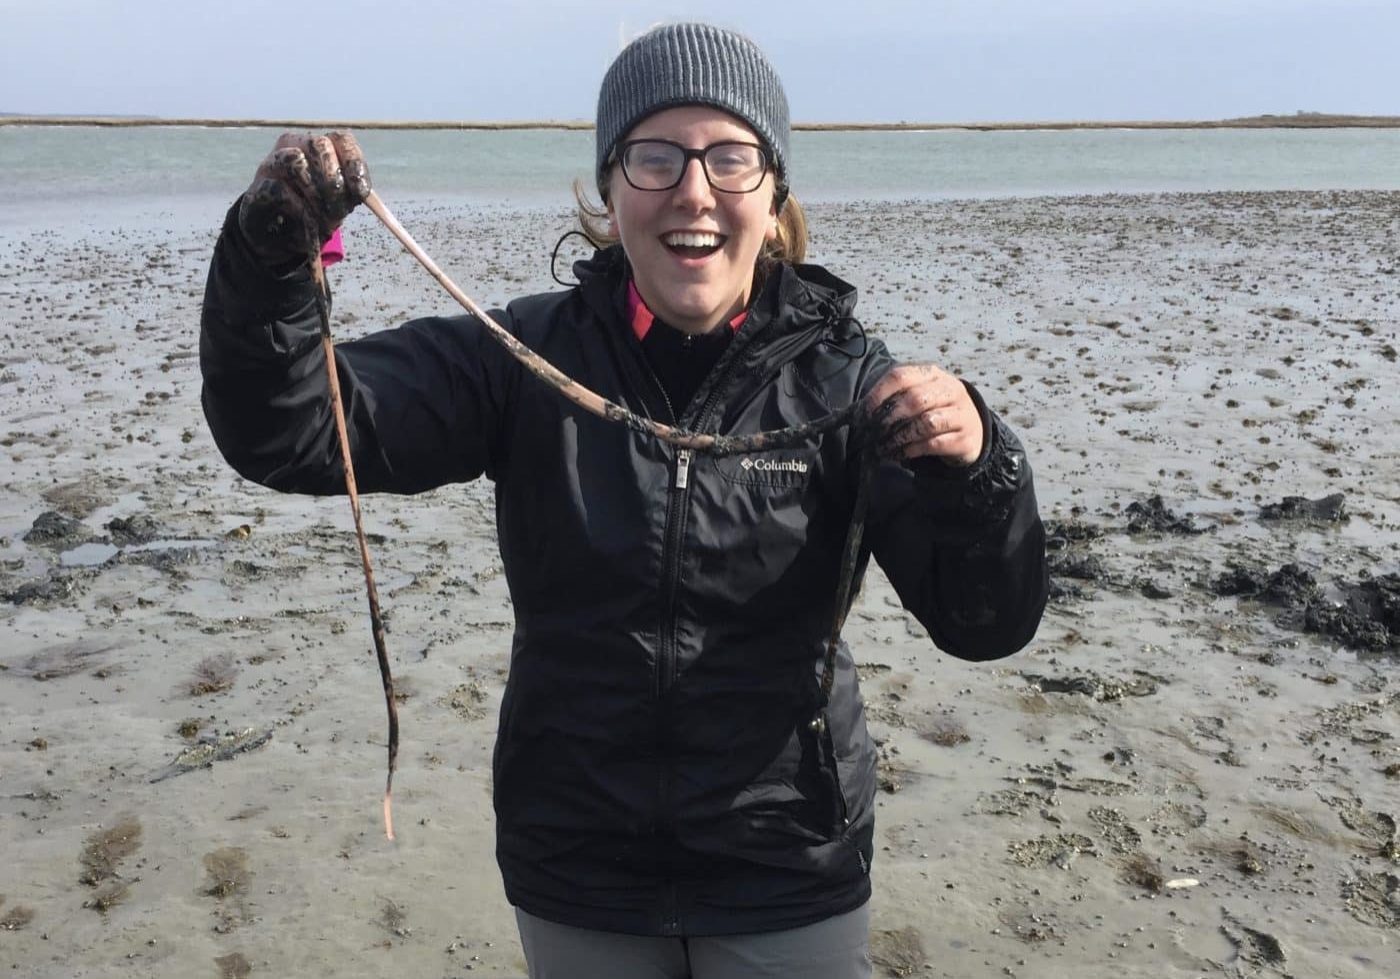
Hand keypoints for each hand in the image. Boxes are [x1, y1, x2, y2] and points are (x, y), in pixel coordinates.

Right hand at [236, 131, 370, 264]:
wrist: (277, 237)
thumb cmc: (312, 212)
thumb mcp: (338, 204)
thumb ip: (351, 194)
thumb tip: (365, 193)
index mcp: (319, 146)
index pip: (342, 139)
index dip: (354, 163)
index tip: (363, 192)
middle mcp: (293, 145)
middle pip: (319, 144)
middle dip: (334, 180)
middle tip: (340, 210)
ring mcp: (272, 163)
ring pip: (295, 160)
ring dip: (316, 194)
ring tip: (325, 220)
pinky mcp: (257, 185)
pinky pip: (280, 189)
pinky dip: (300, 210)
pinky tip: (309, 225)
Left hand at [864, 363, 983, 465]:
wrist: (973, 429)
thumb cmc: (935, 410)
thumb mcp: (918, 396)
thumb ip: (893, 398)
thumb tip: (859, 412)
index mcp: (933, 374)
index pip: (901, 376)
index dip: (879, 394)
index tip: (865, 413)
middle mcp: (950, 390)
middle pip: (914, 400)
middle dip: (888, 418)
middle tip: (873, 432)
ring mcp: (961, 413)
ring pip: (925, 423)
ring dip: (899, 437)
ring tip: (884, 446)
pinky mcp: (965, 438)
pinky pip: (933, 443)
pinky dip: (911, 450)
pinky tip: (899, 453)